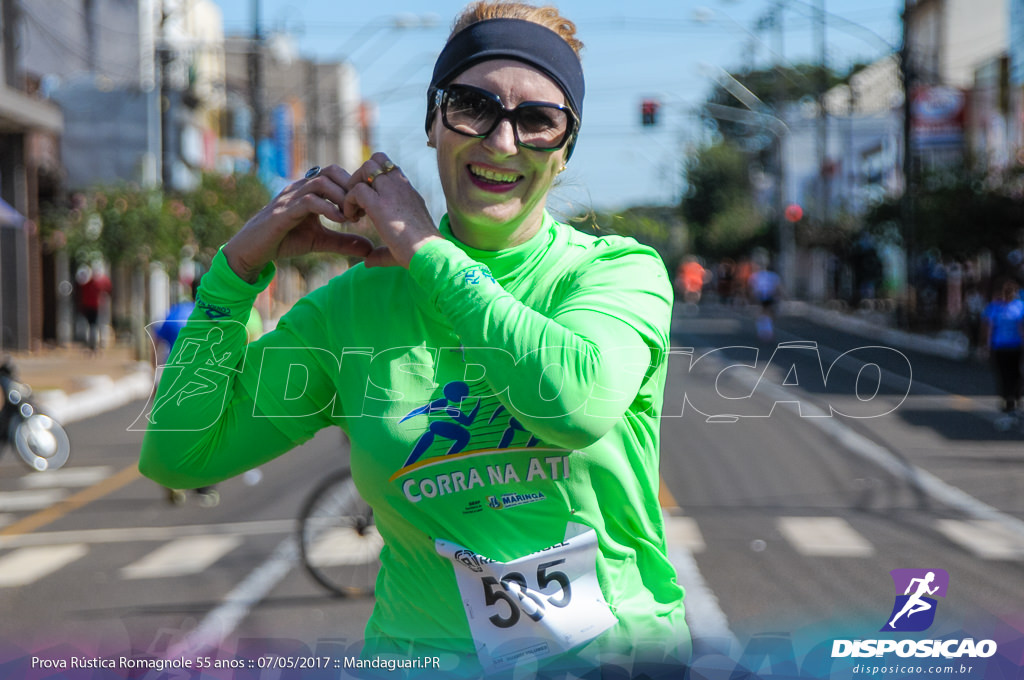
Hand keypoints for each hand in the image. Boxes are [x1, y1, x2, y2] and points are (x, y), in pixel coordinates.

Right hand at [222, 165, 374, 281]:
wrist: (253, 250)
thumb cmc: (285, 241)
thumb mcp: (321, 241)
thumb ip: (344, 242)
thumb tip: (370, 248)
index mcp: (309, 191)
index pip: (336, 174)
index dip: (354, 187)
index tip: (365, 207)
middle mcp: (300, 188)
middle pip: (331, 171)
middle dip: (350, 188)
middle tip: (362, 209)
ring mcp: (290, 198)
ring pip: (321, 182)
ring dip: (341, 197)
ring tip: (352, 216)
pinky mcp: (283, 212)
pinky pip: (308, 201)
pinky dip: (327, 209)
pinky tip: (340, 221)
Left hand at [341, 153, 443, 268]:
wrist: (430, 254)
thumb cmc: (420, 254)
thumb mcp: (400, 247)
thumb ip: (381, 252)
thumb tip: (367, 262)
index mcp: (409, 193)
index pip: (389, 169)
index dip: (374, 179)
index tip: (368, 202)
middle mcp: (402, 187)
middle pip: (376, 160)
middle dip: (361, 176)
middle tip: (358, 201)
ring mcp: (392, 192)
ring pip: (366, 167)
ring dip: (354, 185)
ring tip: (354, 208)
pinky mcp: (380, 204)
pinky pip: (356, 190)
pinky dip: (348, 202)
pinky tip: (351, 219)